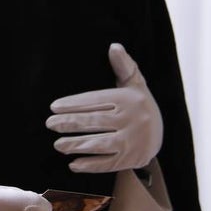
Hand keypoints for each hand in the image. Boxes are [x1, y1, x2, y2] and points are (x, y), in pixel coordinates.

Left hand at [45, 43, 162, 172]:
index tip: (54, 106)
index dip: (74, 104)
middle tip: (49, 124)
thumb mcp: (135, 83)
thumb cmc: (138, 104)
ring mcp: (132, 142)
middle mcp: (131, 121)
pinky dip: (91, 165)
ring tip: (58, 144)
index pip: (96, 101)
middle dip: (70, 123)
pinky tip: (73, 164)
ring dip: (77, 145)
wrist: (160, 133)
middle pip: (95, 122)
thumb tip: (114, 46)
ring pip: (100, 144)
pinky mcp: (131, 159)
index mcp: (128, 100)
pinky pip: (109, 164)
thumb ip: (123, 66)